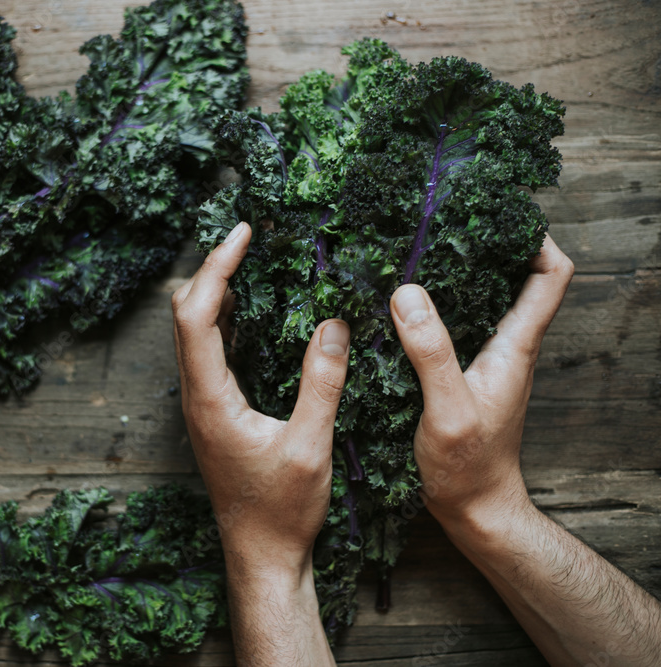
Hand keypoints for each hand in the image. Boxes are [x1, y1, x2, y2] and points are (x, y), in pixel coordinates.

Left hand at [172, 221, 350, 570]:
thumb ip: (322, 384)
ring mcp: (200, 405)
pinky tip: (251, 311)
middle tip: (245, 237)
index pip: (196, 316)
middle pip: (185, 315)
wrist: (259, 555)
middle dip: (211, 269)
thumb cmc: (281, 511)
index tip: (242, 234)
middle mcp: (195, 397)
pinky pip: (207, 352)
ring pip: (192, 332)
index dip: (215, 268)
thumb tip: (334, 324)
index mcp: (210, 400)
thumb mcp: (310, 446)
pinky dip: (223, 319)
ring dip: (214, 291)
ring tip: (247, 259)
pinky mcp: (212, 412)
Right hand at [389, 234, 573, 530]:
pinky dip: (436, 307)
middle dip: (489, 244)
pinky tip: (401, 306)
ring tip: (417, 253)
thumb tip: (407, 293)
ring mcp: (485, 361)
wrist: (473, 508)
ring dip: (459, 275)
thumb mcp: (447, 408)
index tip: (499, 215)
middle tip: (446, 222)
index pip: (550, 277)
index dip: (536, 239)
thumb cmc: (467, 466)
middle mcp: (506, 347)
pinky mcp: (461, 375)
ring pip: (484, 301)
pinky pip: (456, 326)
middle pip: (517, 278)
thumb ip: (431, 351)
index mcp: (514, 347)